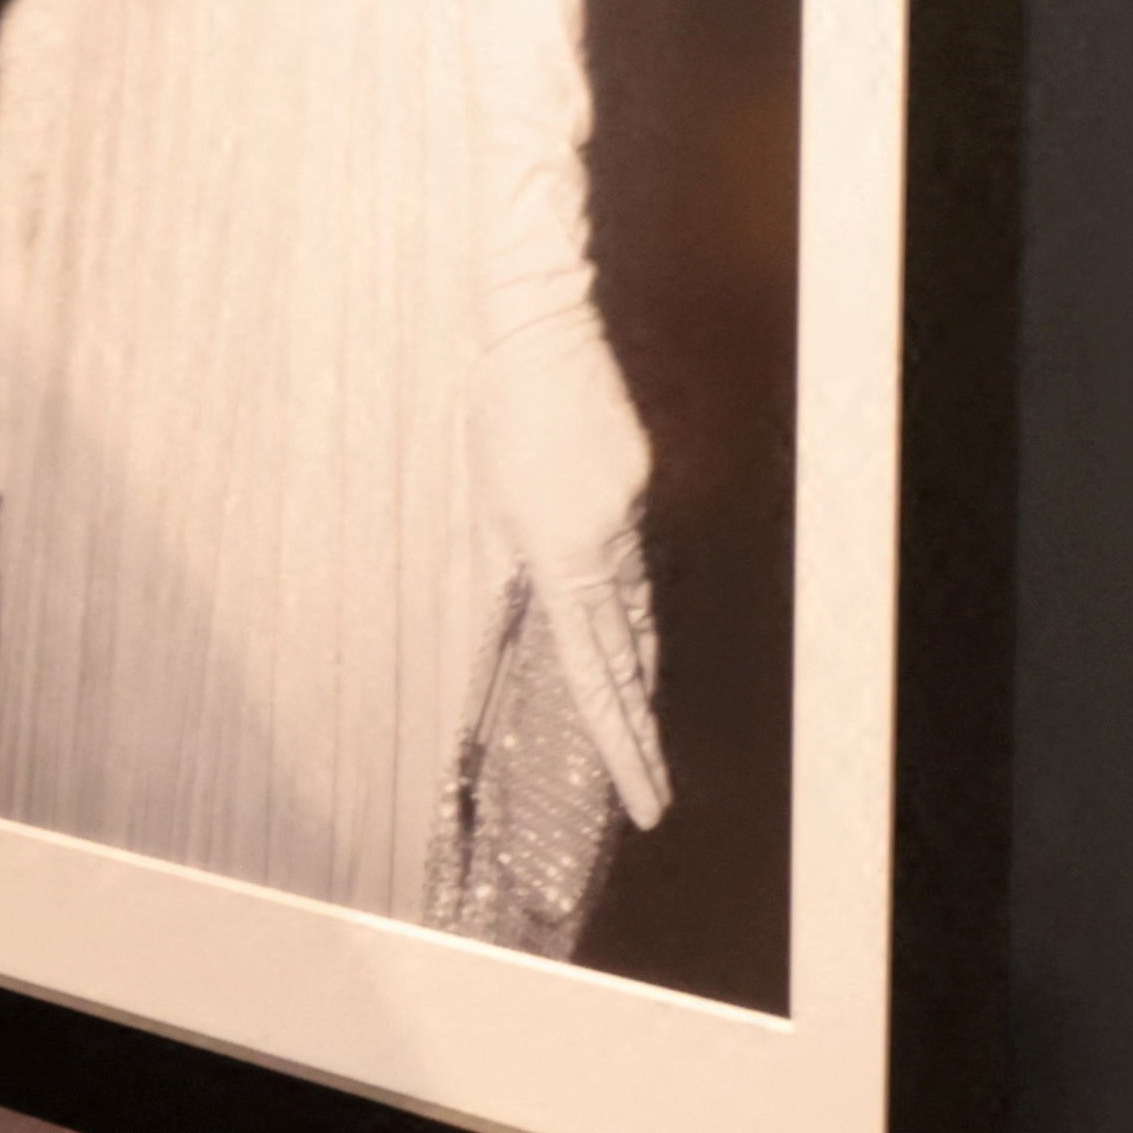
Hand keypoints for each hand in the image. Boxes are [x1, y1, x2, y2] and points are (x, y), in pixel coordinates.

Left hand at [470, 324, 666, 824]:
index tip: (646, 797)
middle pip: (631, 661)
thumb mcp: (477, 504)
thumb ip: (493, 577)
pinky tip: (613, 612)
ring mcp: (629, 514)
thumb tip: (500, 637)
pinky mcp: (639, 486)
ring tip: (640, 743)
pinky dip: (621, 594)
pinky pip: (630, 555)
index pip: (595, 676)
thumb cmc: (492, 417)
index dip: (621, 743)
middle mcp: (605, 545)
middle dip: (639, 737)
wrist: (538, 330)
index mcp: (558, 557)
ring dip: (636, 676)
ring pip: (637, 613)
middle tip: (654, 801)